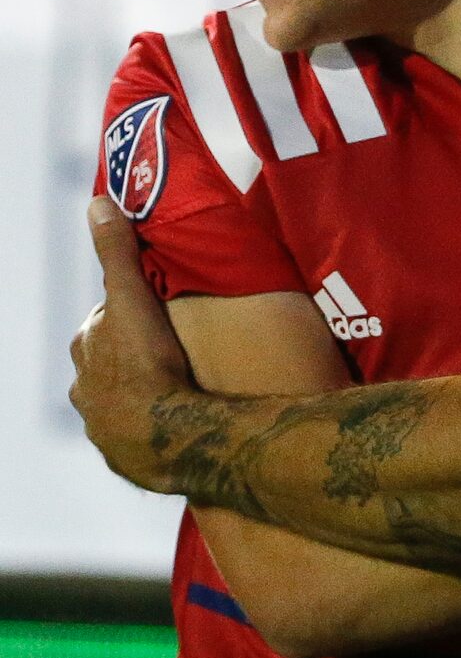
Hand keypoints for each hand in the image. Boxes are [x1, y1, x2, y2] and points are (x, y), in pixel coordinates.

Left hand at [69, 198, 194, 491]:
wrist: (169, 437)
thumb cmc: (150, 365)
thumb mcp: (134, 299)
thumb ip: (117, 252)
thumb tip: (97, 202)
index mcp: (86, 348)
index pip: (108, 321)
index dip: (133, 313)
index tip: (162, 314)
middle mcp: (84, 387)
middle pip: (111, 359)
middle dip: (135, 353)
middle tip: (177, 348)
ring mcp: (101, 425)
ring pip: (120, 397)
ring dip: (143, 391)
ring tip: (180, 386)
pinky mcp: (122, 455)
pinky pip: (135, 433)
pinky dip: (150, 426)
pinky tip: (175, 421)